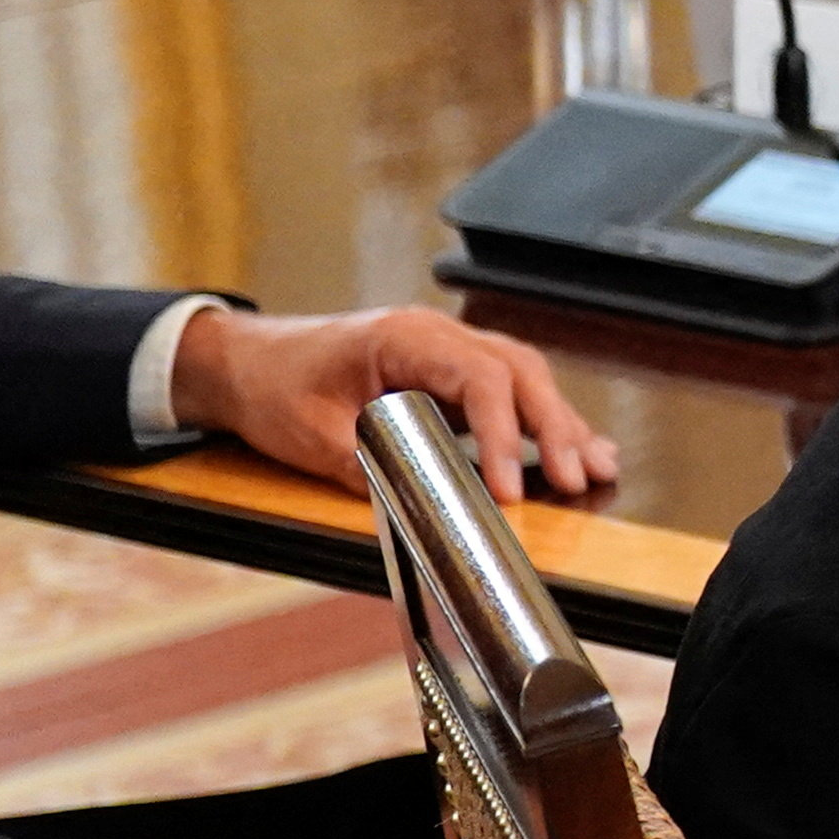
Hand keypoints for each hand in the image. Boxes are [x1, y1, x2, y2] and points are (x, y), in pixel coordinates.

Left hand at [174, 303, 617, 501]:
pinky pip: (510, 393)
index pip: (478, 379)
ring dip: (560, 424)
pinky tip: (577, 449)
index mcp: (404, 338)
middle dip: (553, 427)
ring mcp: (447, 353)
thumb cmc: (272, 386)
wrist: (243, 363)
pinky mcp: (449, 377)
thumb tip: (419, 501)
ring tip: (595, 467)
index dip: (502, 434)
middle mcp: (437, 337)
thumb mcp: (309, 433)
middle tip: (573, 478)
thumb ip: (368, 462)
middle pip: (519, 372)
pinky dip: (544, 423)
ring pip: (525, 380)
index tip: (507, 486)